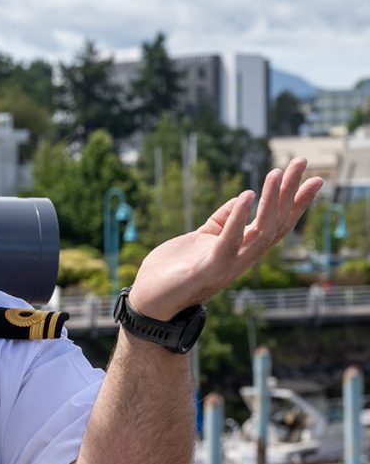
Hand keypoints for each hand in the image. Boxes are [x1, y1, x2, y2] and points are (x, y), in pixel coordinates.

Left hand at [129, 157, 322, 319]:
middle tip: (302, 162)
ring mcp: (229, 264)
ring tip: (276, 173)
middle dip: (290, 192)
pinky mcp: (210, 267)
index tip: (313, 178)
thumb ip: (222, 220)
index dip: (296, 202)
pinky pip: (230, 240)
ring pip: (261, 231)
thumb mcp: (201, 238)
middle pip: (276, 223)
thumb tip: (243, 198)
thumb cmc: (174, 270)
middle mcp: (243, 258)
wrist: (150, 300)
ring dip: (271, 201)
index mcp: (242, 250)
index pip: (277, 223)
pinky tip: (247, 195)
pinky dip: (240, 218)